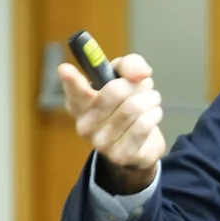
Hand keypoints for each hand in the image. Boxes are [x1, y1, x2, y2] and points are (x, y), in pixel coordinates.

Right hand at [56, 52, 164, 192]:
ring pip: (134, 107)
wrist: (140, 145)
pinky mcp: (120, 155)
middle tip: (145, 85)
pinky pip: (144, 125)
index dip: (69, 80)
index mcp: (78, 103)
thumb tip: (140, 73)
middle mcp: (84, 124)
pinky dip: (154, 114)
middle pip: (115, 91)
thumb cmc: (125, 105)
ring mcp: (101, 143)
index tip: (65, 69)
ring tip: (152, 100)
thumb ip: (129, 65)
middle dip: (138, 84)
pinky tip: (153, 115)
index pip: (73, 92)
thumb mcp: (124, 77)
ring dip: (151, 99)